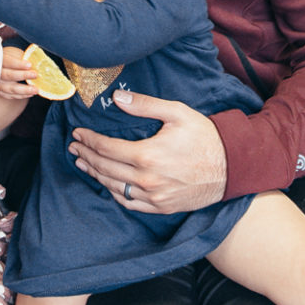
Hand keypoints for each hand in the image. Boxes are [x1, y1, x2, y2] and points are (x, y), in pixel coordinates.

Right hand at [0, 45, 38, 99]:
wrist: (0, 65)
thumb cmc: (10, 58)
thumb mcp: (13, 53)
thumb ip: (21, 57)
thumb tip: (35, 63)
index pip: (7, 61)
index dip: (18, 64)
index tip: (29, 65)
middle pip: (7, 75)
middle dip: (22, 75)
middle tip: (35, 75)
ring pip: (9, 88)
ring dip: (24, 90)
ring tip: (35, 89)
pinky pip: (10, 95)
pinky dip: (20, 95)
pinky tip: (30, 94)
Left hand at [68, 90, 225, 213]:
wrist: (231, 166)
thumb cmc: (205, 137)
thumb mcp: (176, 113)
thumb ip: (145, 105)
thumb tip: (117, 98)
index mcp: (147, 155)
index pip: (106, 148)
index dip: (88, 141)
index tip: (78, 134)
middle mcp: (147, 179)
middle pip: (105, 168)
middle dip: (85, 156)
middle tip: (74, 148)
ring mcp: (154, 196)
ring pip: (113, 187)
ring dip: (95, 174)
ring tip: (83, 164)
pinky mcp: (161, 206)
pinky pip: (129, 203)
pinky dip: (114, 192)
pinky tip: (107, 183)